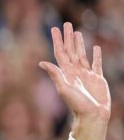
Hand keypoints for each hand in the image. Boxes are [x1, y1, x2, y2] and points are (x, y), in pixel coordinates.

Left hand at [39, 23, 109, 139]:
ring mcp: (86, 74)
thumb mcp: (64, 88)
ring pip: (82, 54)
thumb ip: (55, 74)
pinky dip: (96, 55)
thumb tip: (41, 62)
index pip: (60, 52)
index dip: (57, 41)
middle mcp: (75, 72)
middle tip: (66, 24)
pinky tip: (95, 48)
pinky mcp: (98, 78)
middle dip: (68, 37)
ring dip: (80, 43)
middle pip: (71, 50)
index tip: (55, 29)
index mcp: (66, 73)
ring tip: (77, 32)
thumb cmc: (77, 104)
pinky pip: (96, 64)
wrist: (92, 116)